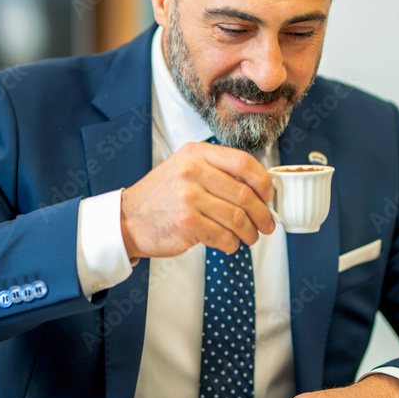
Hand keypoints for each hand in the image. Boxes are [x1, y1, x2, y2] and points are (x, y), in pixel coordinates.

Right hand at [120, 141, 276, 258]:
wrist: (128, 219)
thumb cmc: (162, 197)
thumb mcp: (185, 169)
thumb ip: (217, 171)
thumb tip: (259, 188)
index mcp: (196, 154)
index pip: (243, 162)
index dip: (263, 182)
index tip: (269, 195)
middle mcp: (192, 171)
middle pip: (244, 194)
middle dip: (262, 214)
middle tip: (267, 224)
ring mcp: (188, 197)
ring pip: (237, 218)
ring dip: (250, 232)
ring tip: (251, 237)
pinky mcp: (186, 223)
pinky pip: (223, 236)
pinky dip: (232, 243)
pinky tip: (230, 243)